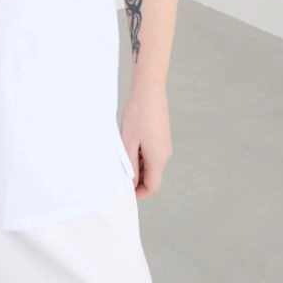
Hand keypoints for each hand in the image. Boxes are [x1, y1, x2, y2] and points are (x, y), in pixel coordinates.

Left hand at [120, 82, 172, 200]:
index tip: (124, 191)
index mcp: (158, 158)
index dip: (138, 193)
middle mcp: (165, 154)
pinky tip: (127, 144)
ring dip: (136, 165)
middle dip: (135, 179)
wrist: (149, 90)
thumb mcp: (128, 141)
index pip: (152, 187)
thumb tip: (131, 182)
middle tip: (117, 172)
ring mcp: (164, 145)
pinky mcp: (161, 136)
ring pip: (150, 164)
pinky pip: (151, 153)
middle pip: (152, 176)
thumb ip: (130, 164)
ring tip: (120, 155)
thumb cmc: (138, 114)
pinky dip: (140, 155)